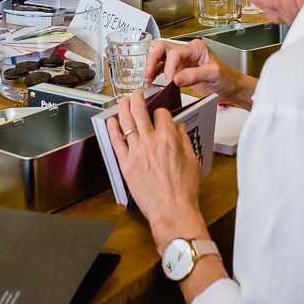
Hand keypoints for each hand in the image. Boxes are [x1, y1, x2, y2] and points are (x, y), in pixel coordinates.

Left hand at [106, 90, 208, 251]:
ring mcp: (136, 152)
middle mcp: (151, 141)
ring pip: (126, 122)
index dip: (161, 110)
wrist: (173, 211)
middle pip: (140, 110)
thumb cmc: (184, 190)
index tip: (160, 113)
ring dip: (123, 107)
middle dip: (137, 97)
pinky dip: (112, 129)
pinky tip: (111, 121)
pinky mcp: (126, 164)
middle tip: (136, 93)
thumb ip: (183, 139)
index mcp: (169, 138)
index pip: (162, 113)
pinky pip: (116, 142)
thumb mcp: (192, 159)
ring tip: (122, 101)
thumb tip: (178, 127)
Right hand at [144, 39, 256, 108]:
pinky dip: (157, 72)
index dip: (170, 67)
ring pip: (161, 57)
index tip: (170, 81)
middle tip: (148, 73)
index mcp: (196, 47)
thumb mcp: (213, 75)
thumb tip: (175, 78)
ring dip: (152, 65)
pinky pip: (164, 67)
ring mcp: (183, 60)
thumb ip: (194, 75)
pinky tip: (153, 80)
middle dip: (153, 59)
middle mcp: (188, 51)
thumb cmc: (227, 78)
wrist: (232, 87)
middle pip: (163, 48)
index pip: (175, 52)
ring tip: (148, 78)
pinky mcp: (181, 69)